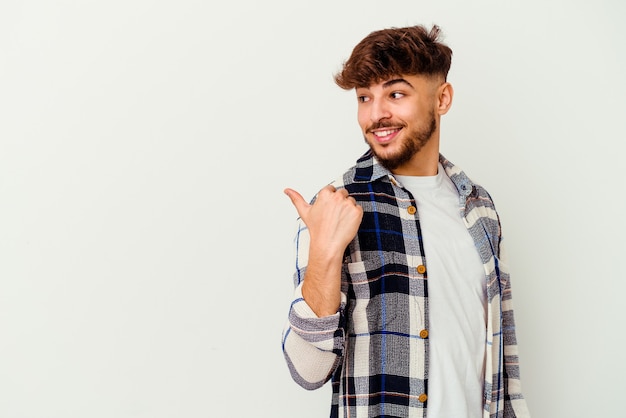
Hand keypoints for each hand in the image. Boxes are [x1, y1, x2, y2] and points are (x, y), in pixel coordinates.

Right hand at [284, 185, 362, 316]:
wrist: (327, 244)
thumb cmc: (316, 229)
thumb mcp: (304, 212)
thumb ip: (296, 198)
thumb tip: (286, 190)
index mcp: (325, 194)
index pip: (331, 190)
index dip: (330, 200)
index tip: (328, 210)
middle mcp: (337, 197)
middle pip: (342, 193)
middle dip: (339, 203)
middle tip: (333, 216)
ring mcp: (348, 204)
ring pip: (351, 201)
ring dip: (347, 209)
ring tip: (339, 221)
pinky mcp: (357, 211)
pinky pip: (358, 209)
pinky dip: (355, 216)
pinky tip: (346, 223)